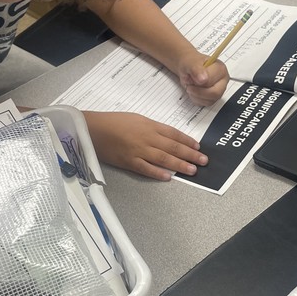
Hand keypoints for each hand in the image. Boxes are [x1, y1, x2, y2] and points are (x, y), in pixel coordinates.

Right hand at [83, 110, 207, 180]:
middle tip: (204, 161)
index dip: (188, 141)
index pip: (174, 134)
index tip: (198, 147)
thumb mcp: (137, 118)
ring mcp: (138, 150)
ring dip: (179, 165)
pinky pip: (146, 169)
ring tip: (192, 170)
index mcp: (149, 125)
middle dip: (190, 155)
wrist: (92, 129)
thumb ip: (153, 127)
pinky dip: (158, 173)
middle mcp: (147, 137)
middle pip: (173, 147)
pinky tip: (169, 177)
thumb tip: (168, 137)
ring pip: (163, 159)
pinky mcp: (128, 162)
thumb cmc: (114, 121)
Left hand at [176, 51, 229, 105]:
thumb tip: (203, 79)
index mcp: (220, 69)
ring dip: (196, 96)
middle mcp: (222, 80)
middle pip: (215, 93)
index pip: (211, 81)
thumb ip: (196, 69)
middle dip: (198, 91)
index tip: (190, 78)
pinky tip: (193, 91)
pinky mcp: (213, 97)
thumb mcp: (190, 63)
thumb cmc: (191, 63)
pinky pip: (206, 104)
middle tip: (189, 86)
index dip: (198, 82)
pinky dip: (196, 99)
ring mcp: (219, 89)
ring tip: (191, 86)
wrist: (187, 67)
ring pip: (210, 100)